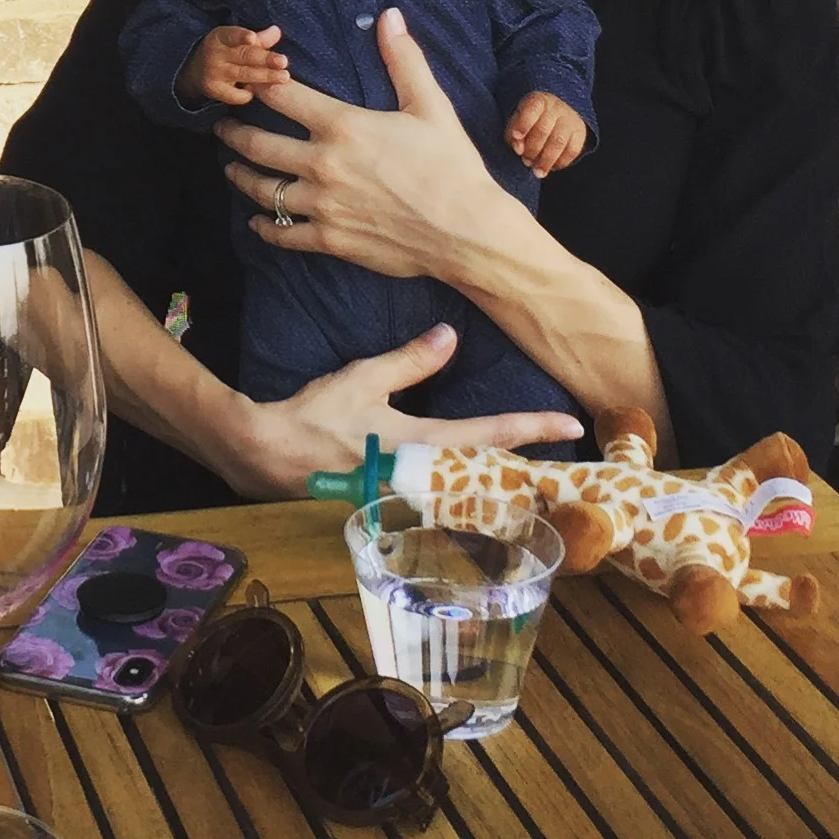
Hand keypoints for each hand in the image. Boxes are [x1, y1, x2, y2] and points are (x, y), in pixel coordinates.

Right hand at [177, 23, 287, 105]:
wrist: (194, 69)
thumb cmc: (224, 51)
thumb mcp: (235, 40)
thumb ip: (258, 38)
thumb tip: (277, 31)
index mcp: (220, 37)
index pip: (232, 35)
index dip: (242, 36)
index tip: (252, 38)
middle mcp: (215, 54)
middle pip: (244, 55)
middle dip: (265, 59)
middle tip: (284, 61)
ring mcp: (213, 73)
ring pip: (243, 74)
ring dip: (265, 76)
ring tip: (284, 77)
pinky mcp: (213, 89)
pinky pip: (235, 95)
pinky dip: (247, 94)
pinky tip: (255, 90)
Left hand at [217, 6, 507, 279]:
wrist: (467, 231)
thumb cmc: (452, 166)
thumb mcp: (430, 106)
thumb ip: (404, 60)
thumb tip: (389, 16)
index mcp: (343, 126)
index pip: (283, 96)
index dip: (258, 85)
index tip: (245, 81)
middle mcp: (322, 164)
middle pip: (258, 144)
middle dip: (233, 133)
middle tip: (221, 127)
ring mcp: (321, 204)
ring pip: (262, 189)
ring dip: (241, 176)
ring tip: (231, 168)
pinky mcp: (328, 239)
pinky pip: (281, 233)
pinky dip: (264, 226)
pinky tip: (257, 220)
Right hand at [229, 325, 582, 499]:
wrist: (267, 455)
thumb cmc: (314, 416)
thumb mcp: (361, 379)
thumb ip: (409, 361)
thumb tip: (451, 336)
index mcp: (418, 444)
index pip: (487, 434)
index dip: (530, 426)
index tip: (570, 423)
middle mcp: (421, 477)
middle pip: (491, 474)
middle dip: (532, 465)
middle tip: (571, 461)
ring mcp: (410, 496)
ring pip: (472, 490)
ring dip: (506, 481)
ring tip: (539, 471)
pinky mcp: (394, 502)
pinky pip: (445, 497)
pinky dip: (471, 490)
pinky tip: (483, 486)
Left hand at [505, 92, 586, 177]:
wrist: (557, 113)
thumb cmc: (530, 120)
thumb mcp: (517, 121)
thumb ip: (513, 135)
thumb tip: (518, 149)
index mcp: (537, 101)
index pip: (532, 109)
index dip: (523, 123)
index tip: (516, 136)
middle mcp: (555, 108)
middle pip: (543, 130)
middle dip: (532, 149)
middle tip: (526, 161)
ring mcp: (570, 119)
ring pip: (559, 142)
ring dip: (546, 160)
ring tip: (538, 172)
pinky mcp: (580, 132)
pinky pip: (573, 150)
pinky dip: (561, 162)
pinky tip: (552, 168)